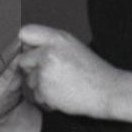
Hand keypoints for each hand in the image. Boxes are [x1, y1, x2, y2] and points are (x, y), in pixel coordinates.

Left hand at [16, 24, 131, 124]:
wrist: (108, 91)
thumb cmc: (92, 72)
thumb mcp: (72, 48)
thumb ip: (50, 45)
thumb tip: (26, 47)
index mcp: (58, 38)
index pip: (25, 32)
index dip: (25, 44)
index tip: (30, 52)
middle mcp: (49, 51)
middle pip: (23, 60)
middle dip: (33, 69)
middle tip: (56, 74)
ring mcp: (45, 70)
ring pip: (29, 80)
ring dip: (41, 85)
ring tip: (63, 84)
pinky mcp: (44, 88)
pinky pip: (35, 95)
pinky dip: (46, 98)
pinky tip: (63, 94)